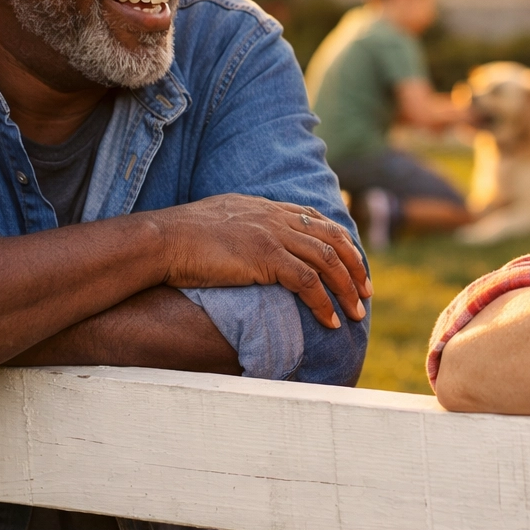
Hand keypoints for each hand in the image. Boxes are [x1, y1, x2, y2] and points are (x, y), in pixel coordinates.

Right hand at [154, 195, 370, 328]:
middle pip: (333, 239)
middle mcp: (276, 217)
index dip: (341, 242)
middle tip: (366, 292)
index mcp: (267, 207)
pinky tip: (330, 321)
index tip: (353, 262)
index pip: (318, 220)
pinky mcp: (267, 258)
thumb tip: (248, 241)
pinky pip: (308, 283)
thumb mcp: (221, 220)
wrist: (163, 240)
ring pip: (328, 262)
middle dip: (356, 267)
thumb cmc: (181, 236)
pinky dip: (324, 304)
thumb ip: (243, 225)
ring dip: (347, 290)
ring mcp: (273, 236)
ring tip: (356, 314)